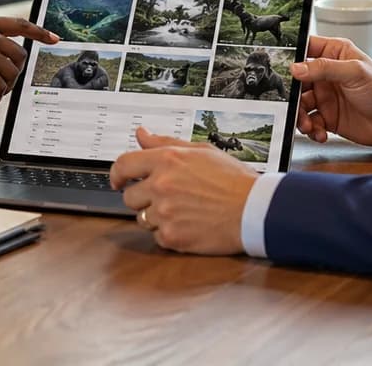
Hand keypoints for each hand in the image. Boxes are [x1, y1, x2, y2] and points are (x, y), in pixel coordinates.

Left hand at [109, 127, 255, 254]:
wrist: (254, 210)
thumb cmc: (233, 180)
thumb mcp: (201, 151)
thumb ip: (165, 143)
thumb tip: (142, 135)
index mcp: (167, 160)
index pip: (123, 165)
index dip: (117, 174)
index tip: (118, 180)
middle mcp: (161, 186)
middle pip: (129, 196)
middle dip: (143, 198)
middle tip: (166, 198)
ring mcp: (165, 213)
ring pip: (142, 218)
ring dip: (156, 216)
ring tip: (183, 210)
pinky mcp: (172, 237)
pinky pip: (156, 236)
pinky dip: (169, 232)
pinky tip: (188, 223)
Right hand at [293, 36, 371, 146]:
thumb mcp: (355, 72)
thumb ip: (325, 68)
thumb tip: (296, 68)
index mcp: (334, 54)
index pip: (305, 48)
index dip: (290, 57)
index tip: (280, 68)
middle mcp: (326, 74)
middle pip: (296, 81)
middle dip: (292, 95)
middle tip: (293, 106)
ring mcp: (326, 96)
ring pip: (300, 104)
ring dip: (300, 116)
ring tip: (308, 125)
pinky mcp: (328, 117)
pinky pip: (310, 122)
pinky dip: (311, 129)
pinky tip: (320, 133)